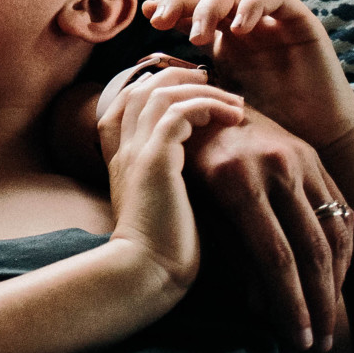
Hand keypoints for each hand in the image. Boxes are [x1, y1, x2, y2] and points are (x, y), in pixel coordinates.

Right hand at [101, 64, 246, 291]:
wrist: (145, 273)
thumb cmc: (163, 251)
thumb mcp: (166, 206)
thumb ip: (176, 180)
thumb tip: (209, 169)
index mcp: (120, 159)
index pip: (127, 104)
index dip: (157, 89)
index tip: (194, 92)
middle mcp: (122, 149)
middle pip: (140, 90)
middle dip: (178, 79)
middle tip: (215, 83)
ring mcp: (135, 151)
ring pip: (161, 94)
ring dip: (201, 91)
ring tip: (233, 101)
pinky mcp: (154, 160)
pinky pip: (178, 113)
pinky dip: (207, 106)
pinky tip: (232, 117)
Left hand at [144, 0, 353, 151]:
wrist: (315, 139)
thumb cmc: (265, 125)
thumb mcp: (216, 101)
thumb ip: (189, 84)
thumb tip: (146, 81)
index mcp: (221, 42)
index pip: (189, 12)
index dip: (168, 8)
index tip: (147, 16)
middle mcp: (243, 27)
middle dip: (179, 2)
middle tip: (160, 21)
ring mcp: (270, 22)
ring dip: (209, 7)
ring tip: (197, 37)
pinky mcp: (300, 22)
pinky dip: (253, 5)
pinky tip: (238, 28)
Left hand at [184, 106, 353, 352]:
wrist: (198, 106)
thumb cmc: (185, 165)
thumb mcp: (194, 206)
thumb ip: (229, 253)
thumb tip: (261, 307)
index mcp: (236, 180)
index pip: (276, 256)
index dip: (290, 303)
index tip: (298, 339)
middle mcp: (275, 166)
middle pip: (312, 250)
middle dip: (320, 303)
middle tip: (320, 343)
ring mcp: (300, 158)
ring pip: (334, 232)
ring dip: (337, 283)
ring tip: (330, 320)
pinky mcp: (315, 156)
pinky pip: (342, 210)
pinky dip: (343, 250)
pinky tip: (336, 280)